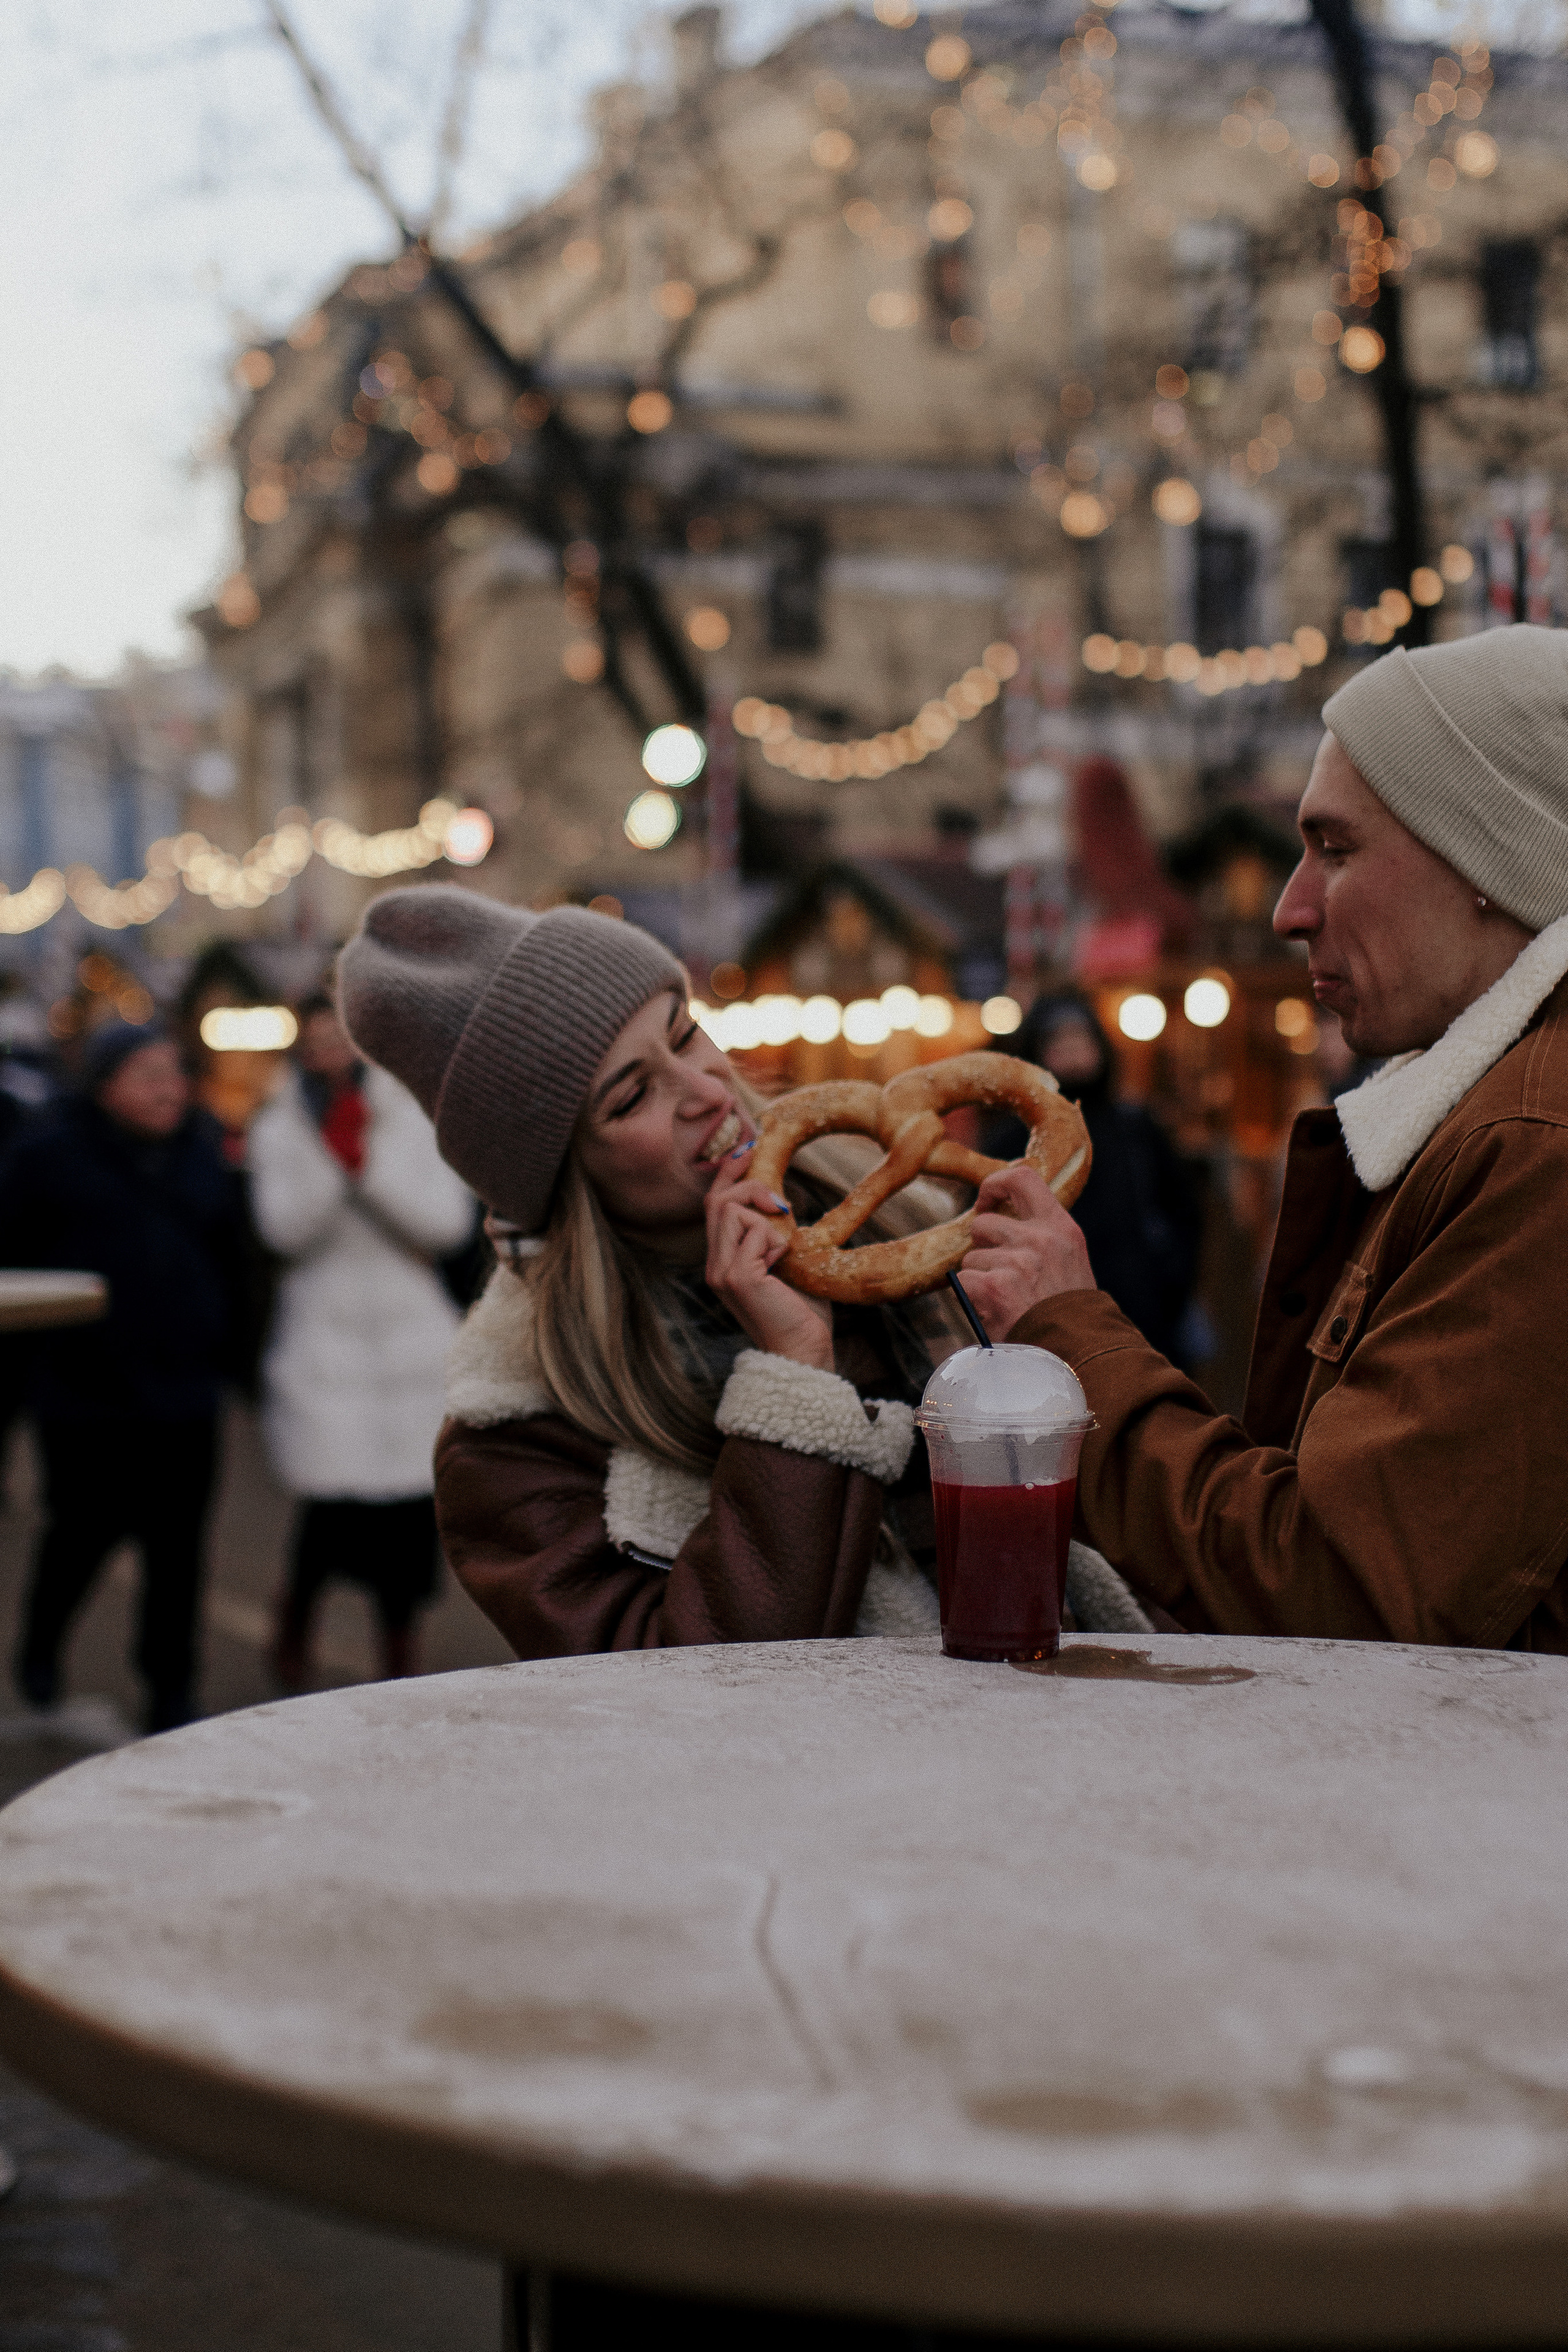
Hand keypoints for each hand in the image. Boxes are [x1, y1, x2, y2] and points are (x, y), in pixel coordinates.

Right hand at [705, 1147, 833, 1369]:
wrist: (804, 1351)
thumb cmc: (802, 1312)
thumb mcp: (787, 1263)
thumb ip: (775, 1235)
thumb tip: (779, 1201)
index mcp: (724, 1261)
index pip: (715, 1206)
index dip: (727, 1174)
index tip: (745, 1149)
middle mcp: (715, 1265)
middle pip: (717, 1200)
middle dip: (748, 1185)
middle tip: (783, 1202)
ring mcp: (721, 1271)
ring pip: (733, 1210)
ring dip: (767, 1220)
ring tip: (784, 1250)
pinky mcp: (736, 1276)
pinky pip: (754, 1232)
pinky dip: (776, 1241)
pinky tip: (782, 1266)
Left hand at [959, 1164, 1094, 1339]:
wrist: (1077, 1353)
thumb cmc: (1070, 1312)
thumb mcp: (1069, 1261)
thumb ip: (1043, 1236)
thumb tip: (1003, 1217)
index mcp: (1061, 1228)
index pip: (1022, 1178)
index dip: (995, 1185)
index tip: (986, 1202)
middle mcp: (1040, 1239)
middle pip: (983, 1223)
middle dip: (982, 1247)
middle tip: (998, 1272)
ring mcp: (1017, 1262)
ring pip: (971, 1257)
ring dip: (980, 1277)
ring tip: (1006, 1300)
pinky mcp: (994, 1287)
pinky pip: (963, 1281)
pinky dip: (972, 1298)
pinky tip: (995, 1311)